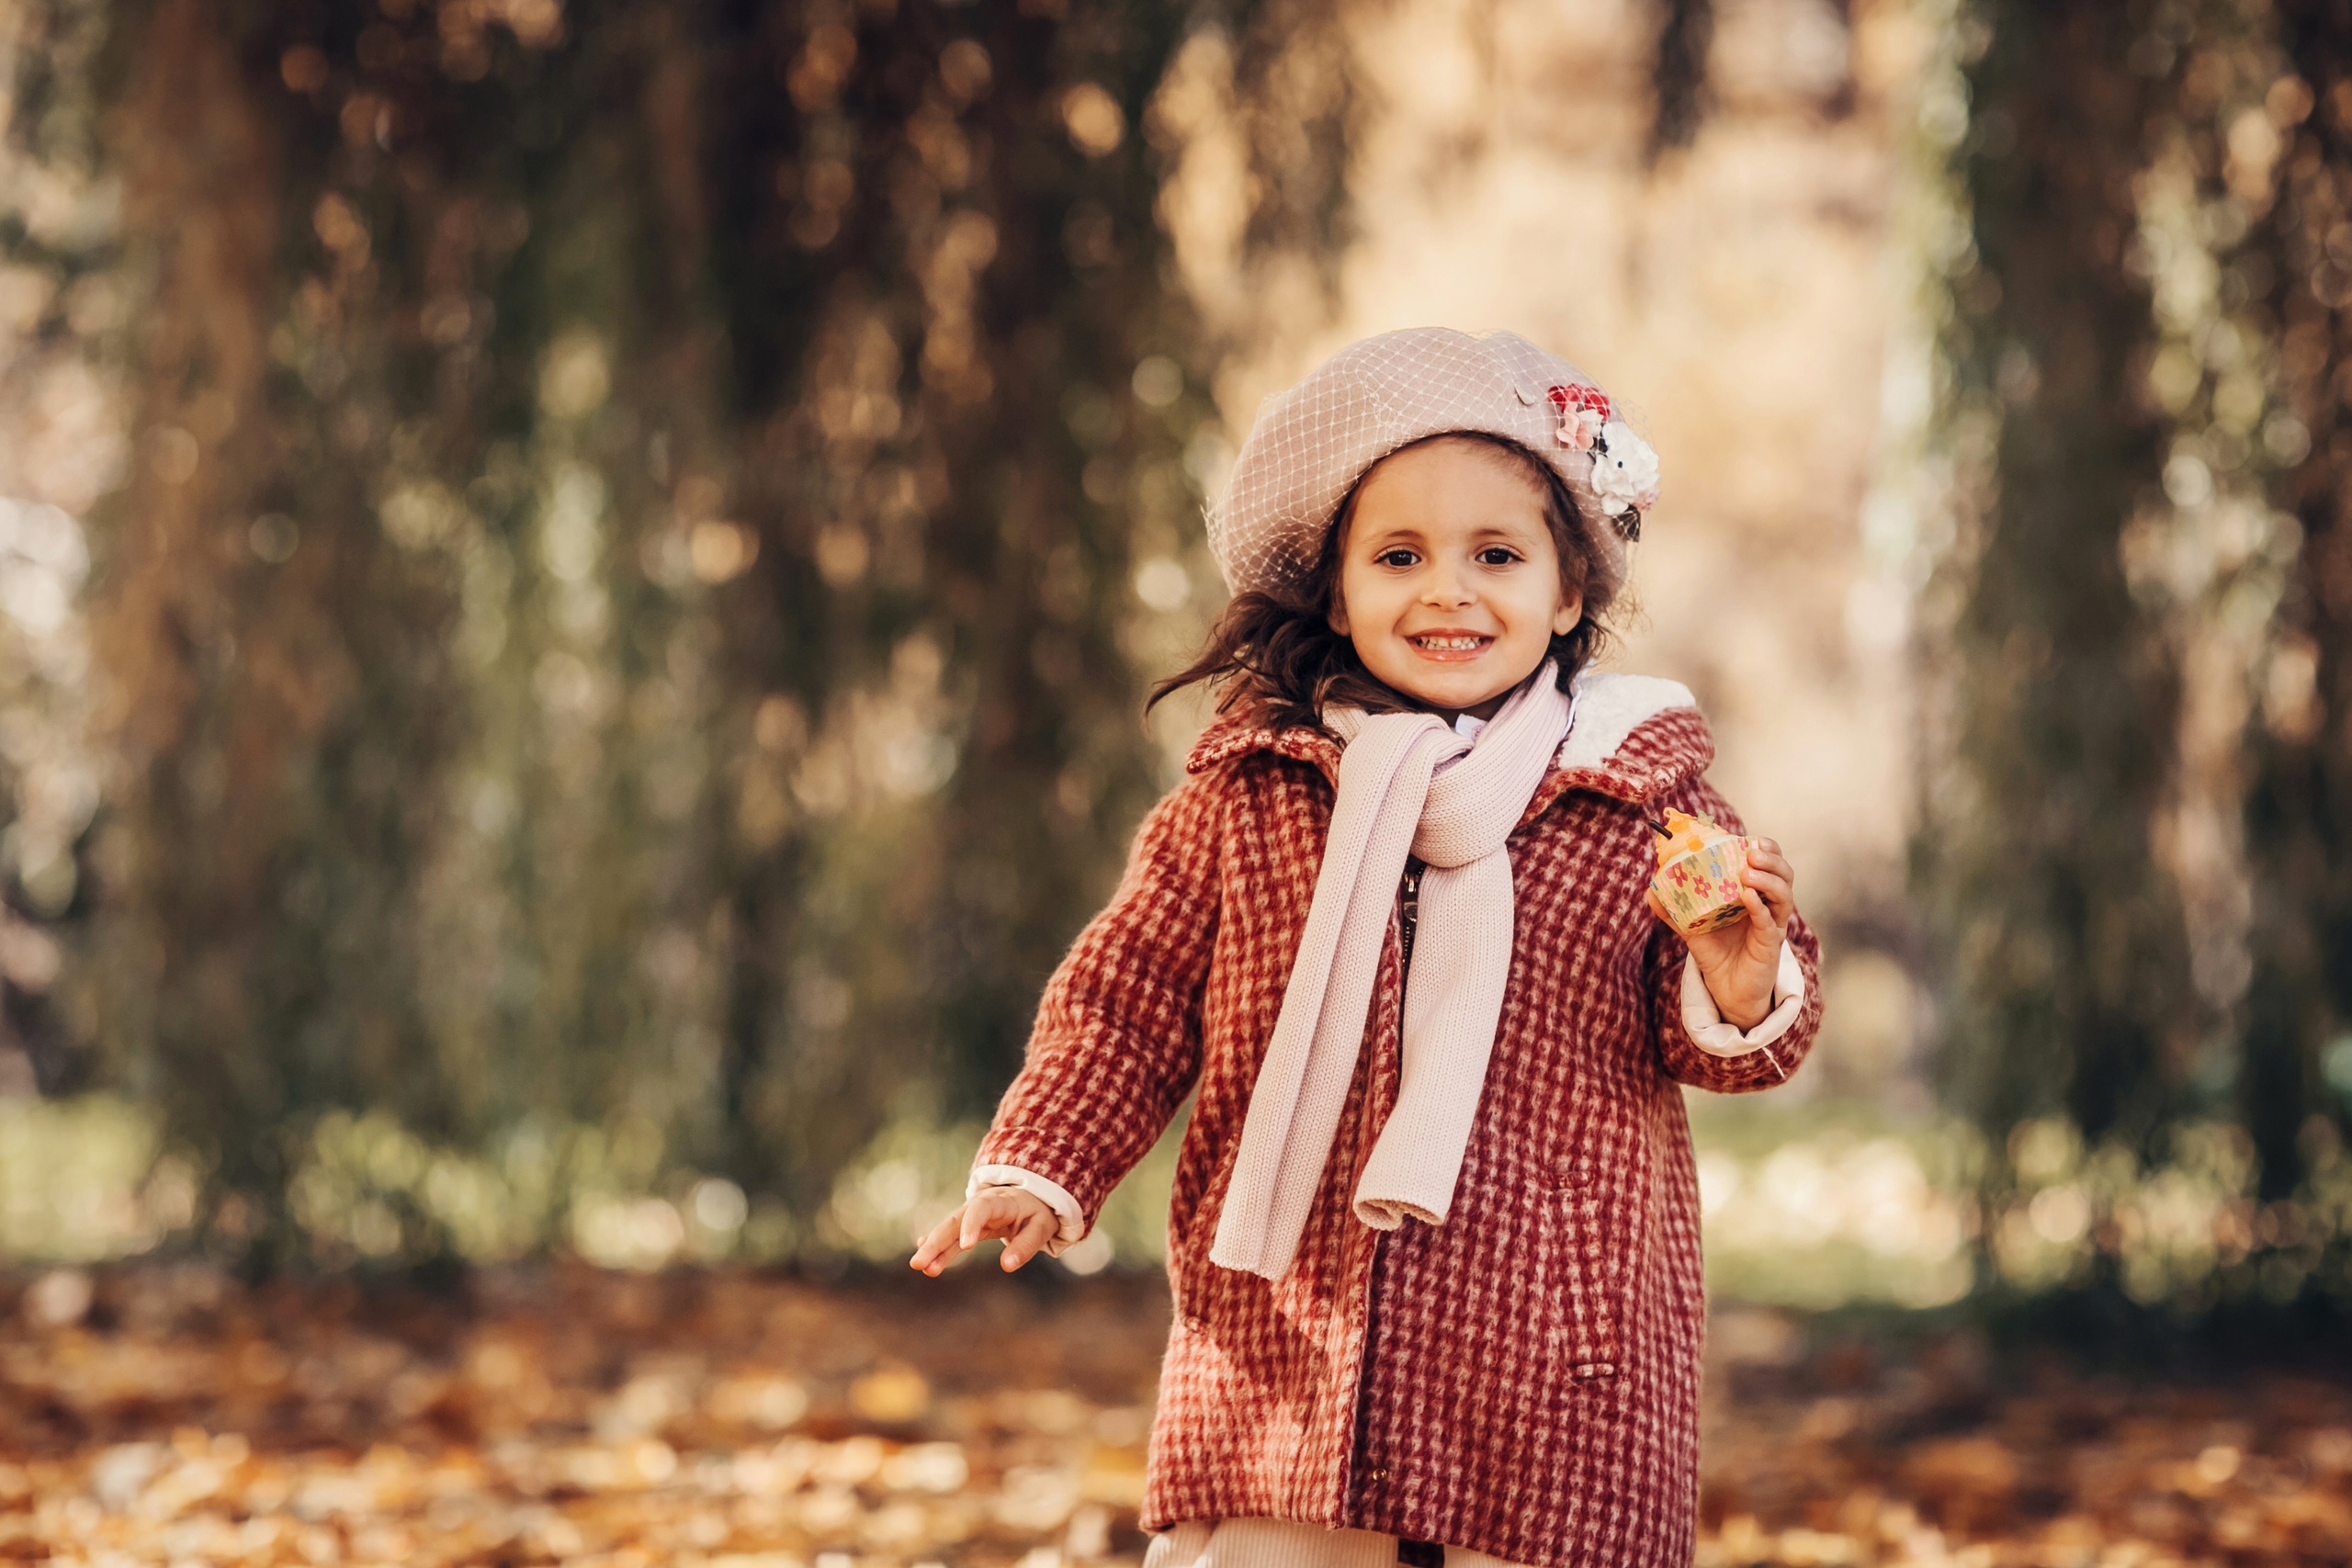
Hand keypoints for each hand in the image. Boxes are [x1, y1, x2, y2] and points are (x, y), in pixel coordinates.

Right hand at [910, 1187, 1058, 1275]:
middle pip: (955, 1220)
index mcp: (1002, 1201)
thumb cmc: (1038, 1213)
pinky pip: (951, 1235)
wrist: (1032, 1196)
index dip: (971, 1224)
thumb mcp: (1042, 1227)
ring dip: (933, 1247)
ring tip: (920, 1266)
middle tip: (920, 1263)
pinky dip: (938, 1244)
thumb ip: (1026, 1245)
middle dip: (937, 1241)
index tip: (965, 1246)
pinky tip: (924, 1253)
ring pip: (949, 1229)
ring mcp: (971, 1214)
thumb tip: (1007, 1266)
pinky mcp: (967, 1224)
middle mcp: (981, 1205)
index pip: (982, 1208)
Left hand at [1645, 836, 1795, 1029]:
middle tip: (1751, 851)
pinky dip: (1760, 908)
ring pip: (1784, 896)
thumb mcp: (1691, 925)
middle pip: (1784, 874)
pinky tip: (1748, 897)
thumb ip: (1673, 907)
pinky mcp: (1770, 945)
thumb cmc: (1715, 951)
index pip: (1769, 863)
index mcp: (1755, 893)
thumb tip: (1651, 888)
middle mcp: (1769, 906)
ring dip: (1768, 879)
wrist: (1725, 989)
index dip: (1765, 848)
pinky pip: (1770, 924)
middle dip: (1771, 859)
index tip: (1748, 837)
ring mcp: (1773, 925)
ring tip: (1747, 872)